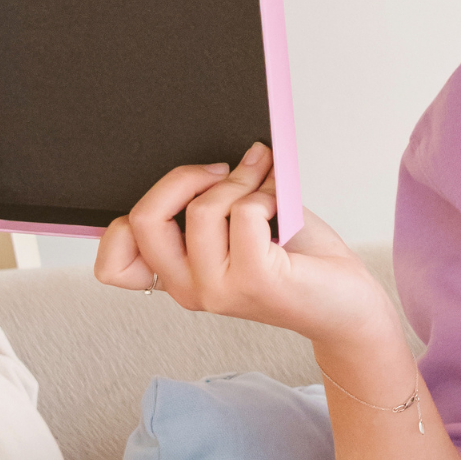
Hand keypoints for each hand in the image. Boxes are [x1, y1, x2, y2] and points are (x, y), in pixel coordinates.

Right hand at [93, 143, 398, 348]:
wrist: (348, 304)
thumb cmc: (299, 262)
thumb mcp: (241, 228)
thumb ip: (208, 203)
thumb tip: (207, 155)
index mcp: (177, 278)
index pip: (112, 264)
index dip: (129, 216)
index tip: (185, 191)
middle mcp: (189, 291)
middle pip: (144, 219)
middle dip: (184, 176)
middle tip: (225, 169)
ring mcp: (218, 290)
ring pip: (202, 209)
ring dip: (241, 181)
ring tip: (268, 185)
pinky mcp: (254, 280)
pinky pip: (244, 212)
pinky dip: (266, 196)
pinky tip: (282, 207)